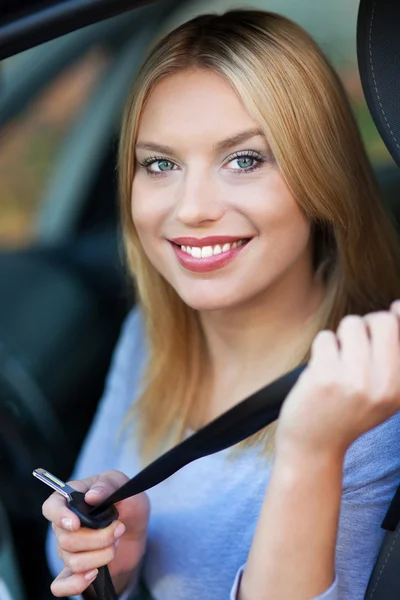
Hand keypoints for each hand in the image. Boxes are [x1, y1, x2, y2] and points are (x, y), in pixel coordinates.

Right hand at [42, 470, 149, 596]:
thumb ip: (107, 485)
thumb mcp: (121, 485)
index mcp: (71, 499)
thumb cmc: (124, 500)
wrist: (135, 526)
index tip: (76, 524)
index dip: (59, 516)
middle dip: (99, 538)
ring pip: (73, 561)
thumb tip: (91, 496)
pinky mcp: (76, 569)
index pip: (51, 507)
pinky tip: (94, 574)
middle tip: (119, 528)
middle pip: (67, 540)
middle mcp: (64, 525)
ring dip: (102, 555)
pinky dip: (75, 584)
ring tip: (116, 543)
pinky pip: (61, 585)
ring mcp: (68, 549)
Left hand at [276, 303, 399, 459]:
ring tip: (336, 362)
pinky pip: (325, 337)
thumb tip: (397, 305)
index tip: (383, 326)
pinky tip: (320, 371)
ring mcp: (356, 380)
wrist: (314, 444)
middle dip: (363, 327)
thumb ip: (392, 350)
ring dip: (339, 338)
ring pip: (350, 324)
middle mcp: (386, 383)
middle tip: (353, 348)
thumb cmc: (348, 408)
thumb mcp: (383, 388)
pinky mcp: (326, 377)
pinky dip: (320, 349)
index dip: (396, 318)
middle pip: (381, 320)